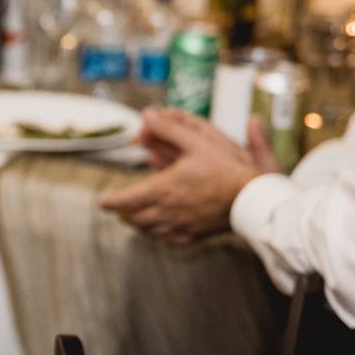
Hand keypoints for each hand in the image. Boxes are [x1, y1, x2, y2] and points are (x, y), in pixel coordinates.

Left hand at [99, 107, 266, 243]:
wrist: (252, 200)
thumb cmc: (226, 170)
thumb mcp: (197, 142)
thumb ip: (170, 129)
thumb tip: (148, 115)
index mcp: (162, 189)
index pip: (124, 200)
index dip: (110, 202)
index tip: (102, 202)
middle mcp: (166, 211)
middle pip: (132, 219)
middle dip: (122, 213)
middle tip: (118, 208)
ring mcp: (179, 226)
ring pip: (147, 231)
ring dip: (137, 224)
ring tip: (134, 217)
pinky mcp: (192, 236)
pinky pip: (167, 239)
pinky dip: (158, 234)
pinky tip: (160, 229)